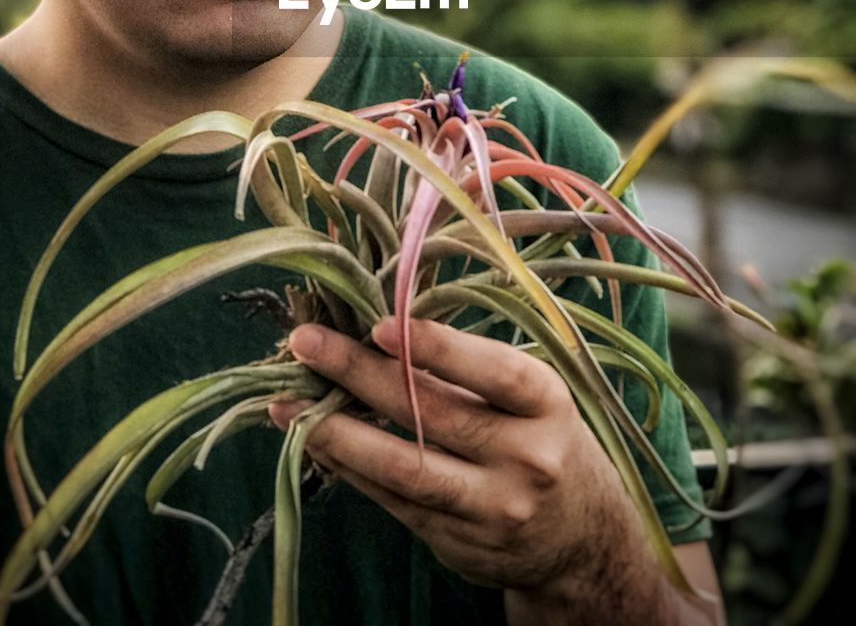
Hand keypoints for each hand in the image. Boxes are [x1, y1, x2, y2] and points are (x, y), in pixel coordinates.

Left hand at [270, 317, 682, 618]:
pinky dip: (348, 468)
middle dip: (360, 376)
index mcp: (547, 406)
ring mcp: (491, 510)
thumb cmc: (547, 438)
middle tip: (305, 342)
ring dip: (336, 432)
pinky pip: (392, 501)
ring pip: (403, 469)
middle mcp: (525, 459)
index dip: (436, 348)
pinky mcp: (457, 544)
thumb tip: (380, 325)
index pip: (493, 372)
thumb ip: (471, 366)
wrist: (583, 542)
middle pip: (433, 416)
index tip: (379, 324)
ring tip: (285, 402)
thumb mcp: (533, 395)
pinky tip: (312, 439)